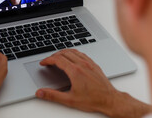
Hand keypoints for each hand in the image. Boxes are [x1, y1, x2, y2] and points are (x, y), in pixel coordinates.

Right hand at [35, 49, 150, 117]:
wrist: (110, 99)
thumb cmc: (93, 100)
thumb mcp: (70, 100)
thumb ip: (53, 96)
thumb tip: (41, 93)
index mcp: (75, 71)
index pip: (57, 59)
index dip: (48, 60)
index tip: (43, 63)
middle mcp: (82, 64)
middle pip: (64, 53)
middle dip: (53, 55)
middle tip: (48, 60)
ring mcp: (89, 63)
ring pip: (73, 51)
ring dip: (63, 52)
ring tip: (57, 57)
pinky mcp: (94, 64)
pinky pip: (82, 54)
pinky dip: (73, 53)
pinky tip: (72, 57)